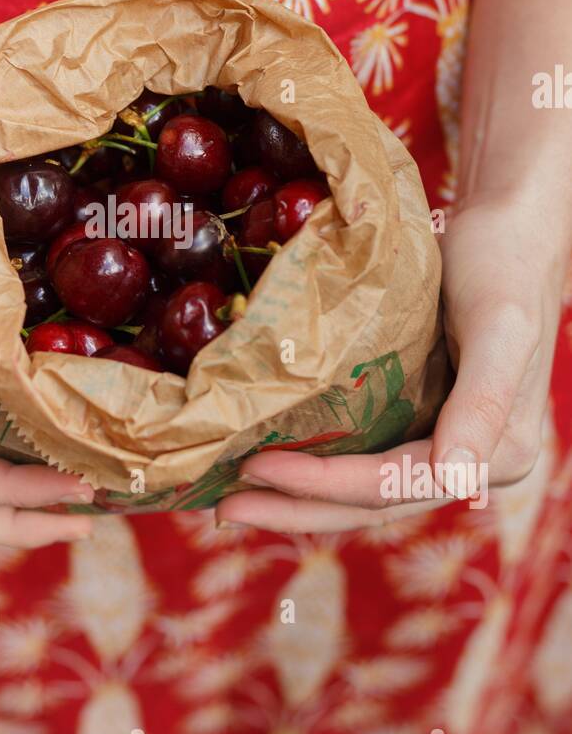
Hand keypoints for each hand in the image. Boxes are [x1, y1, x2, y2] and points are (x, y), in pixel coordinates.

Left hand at [217, 191, 566, 533]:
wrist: (510, 224)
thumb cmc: (505, 264)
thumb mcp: (502, 326)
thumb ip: (484, 403)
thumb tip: (456, 476)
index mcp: (501, 452)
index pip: (396, 484)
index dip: (323, 483)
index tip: (257, 467)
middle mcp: (472, 461)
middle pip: (373, 502)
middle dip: (298, 509)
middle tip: (224, 507)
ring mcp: (444, 443)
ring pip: (363, 488)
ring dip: (300, 497)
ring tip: (232, 498)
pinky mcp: (420, 418)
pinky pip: (364, 454)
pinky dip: (318, 464)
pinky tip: (271, 458)